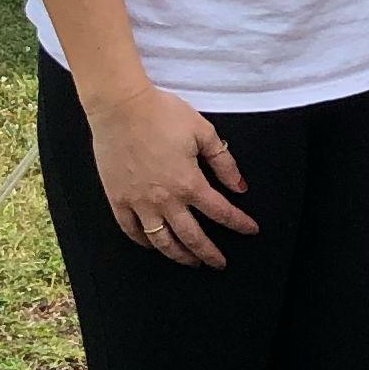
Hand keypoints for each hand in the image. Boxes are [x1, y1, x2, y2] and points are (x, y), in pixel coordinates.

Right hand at [86, 84, 256, 265]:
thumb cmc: (161, 113)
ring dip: (179, 256)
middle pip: (192, 237)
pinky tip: (153, 245)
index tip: (250, 230)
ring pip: (162, 241)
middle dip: (209, 254)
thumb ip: (223, 162)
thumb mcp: (203, 132)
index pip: (221, 212)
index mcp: (188, 182)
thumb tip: (239, 185)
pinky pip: (131, 231)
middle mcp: (164, 199)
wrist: (120, 106)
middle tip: (218, 263)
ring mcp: (139, 202)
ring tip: (190, 262)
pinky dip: (145, 242)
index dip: (239, 223)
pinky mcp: (118, 199)